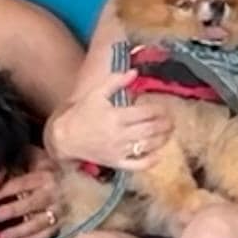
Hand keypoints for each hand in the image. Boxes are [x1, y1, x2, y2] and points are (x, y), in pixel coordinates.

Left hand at [0, 150, 61, 237]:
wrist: (87, 188)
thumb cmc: (59, 174)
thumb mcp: (43, 161)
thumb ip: (24, 161)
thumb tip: (1, 170)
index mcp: (46, 176)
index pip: (22, 183)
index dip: (4, 190)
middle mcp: (54, 194)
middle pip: (32, 203)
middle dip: (13, 210)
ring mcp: (61, 211)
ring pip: (39, 223)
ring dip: (20, 231)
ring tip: (3, 237)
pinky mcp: (65, 224)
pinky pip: (48, 234)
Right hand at [50, 69, 172, 172]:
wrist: (66, 136)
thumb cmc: (82, 113)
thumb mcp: (96, 93)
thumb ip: (115, 81)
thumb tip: (135, 73)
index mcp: (116, 116)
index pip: (146, 113)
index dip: (159, 110)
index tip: (164, 107)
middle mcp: (120, 134)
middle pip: (151, 129)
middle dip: (166, 124)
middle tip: (172, 120)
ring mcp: (119, 150)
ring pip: (148, 146)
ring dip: (162, 139)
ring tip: (168, 133)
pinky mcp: (116, 163)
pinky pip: (138, 165)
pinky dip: (151, 161)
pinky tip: (158, 155)